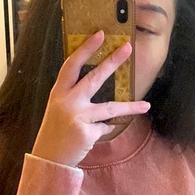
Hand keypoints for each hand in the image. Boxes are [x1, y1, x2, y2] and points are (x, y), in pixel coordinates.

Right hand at [31, 30, 150, 166]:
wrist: (49, 159)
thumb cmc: (55, 132)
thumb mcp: (59, 109)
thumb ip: (74, 96)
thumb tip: (98, 84)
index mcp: (58, 93)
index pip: (72, 65)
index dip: (86, 49)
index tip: (100, 35)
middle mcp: (68, 102)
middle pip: (94, 78)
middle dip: (113, 62)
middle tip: (128, 48)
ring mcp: (78, 117)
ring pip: (110, 107)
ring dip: (130, 107)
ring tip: (145, 106)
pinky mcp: (87, 133)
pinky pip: (104, 128)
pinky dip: (103, 130)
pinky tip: (93, 135)